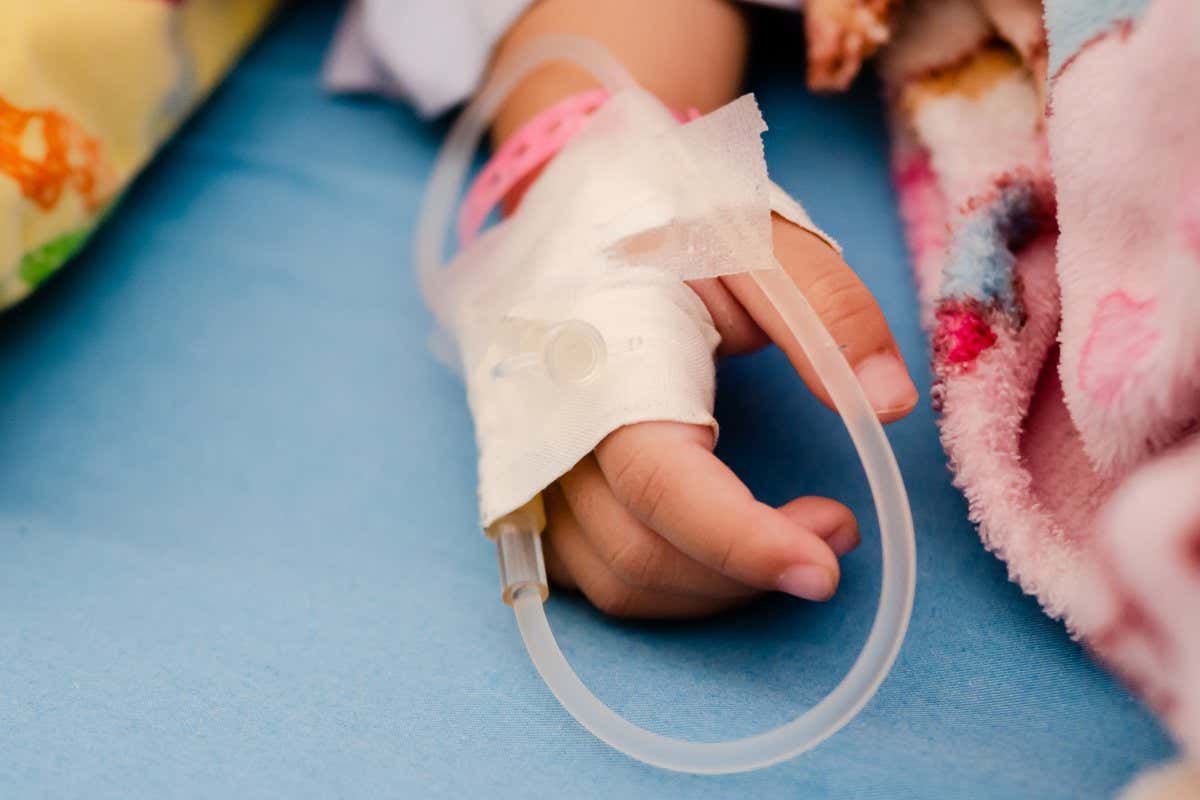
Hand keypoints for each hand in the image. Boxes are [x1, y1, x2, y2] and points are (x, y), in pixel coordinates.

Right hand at [543, 215, 917, 617]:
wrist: (567, 202)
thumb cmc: (663, 211)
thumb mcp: (756, 238)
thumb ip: (826, 314)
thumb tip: (889, 406)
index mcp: (602, 358)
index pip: (662, 484)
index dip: (743, 543)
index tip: (825, 570)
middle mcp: (547, 425)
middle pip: (643, 552)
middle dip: (752, 568)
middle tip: (837, 525)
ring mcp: (531, 463)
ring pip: (620, 580)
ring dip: (718, 585)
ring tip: (792, 531)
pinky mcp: (534, 486)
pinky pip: (595, 575)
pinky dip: (670, 582)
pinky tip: (720, 543)